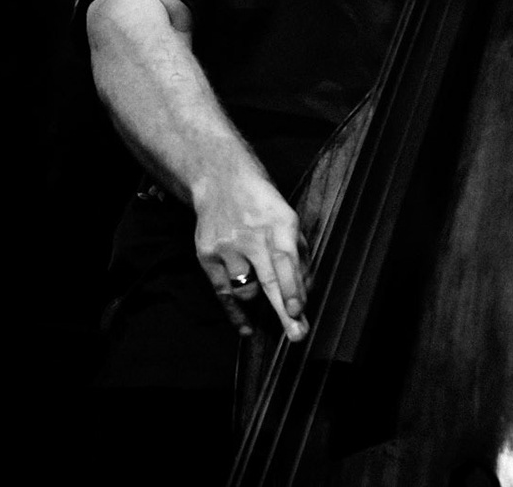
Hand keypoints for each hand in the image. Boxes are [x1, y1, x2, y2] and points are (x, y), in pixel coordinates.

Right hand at [192, 168, 308, 342]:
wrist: (220, 179)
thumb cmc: (262, 203)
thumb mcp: (288, 218)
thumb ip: (298, 253)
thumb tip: (306, 290)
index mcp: (278, 221)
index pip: (285, 258)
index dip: (292, 286)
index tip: (298, 310)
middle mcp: (251, 234)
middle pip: (268, 278)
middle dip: (284, 309)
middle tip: (297, 334)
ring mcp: (227, 245)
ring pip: (246, 289)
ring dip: (260, 301)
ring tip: (269, 299)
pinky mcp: (207, 254)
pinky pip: (223, 292)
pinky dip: (236, 312)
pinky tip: (247, 326)